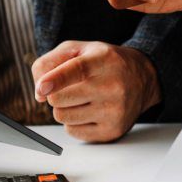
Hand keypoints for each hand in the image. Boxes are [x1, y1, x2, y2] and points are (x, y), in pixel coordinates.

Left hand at [31, 41, 160, 141]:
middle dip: (55, 94)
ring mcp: (114, 111)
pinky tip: (88, 111)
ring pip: (63, 117)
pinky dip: (73, 122)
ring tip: (80, 98)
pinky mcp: (112, 131)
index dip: (56, 80)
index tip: (41, 88)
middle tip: (69, 87)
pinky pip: (73, 132)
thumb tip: (39, 93)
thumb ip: (50, 62)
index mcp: (104, 60)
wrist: (141, 78)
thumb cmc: (103, 62)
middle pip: (59, 99)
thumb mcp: (78, 49)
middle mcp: (112, 86)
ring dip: (64, 108)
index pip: (77, 70)